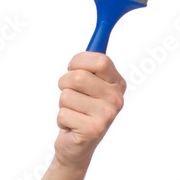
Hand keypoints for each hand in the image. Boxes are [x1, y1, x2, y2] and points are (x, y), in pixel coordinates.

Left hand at [54, 52, 125, 171]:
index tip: (73, 68)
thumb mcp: (88, 84)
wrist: (76, 146)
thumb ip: (91, 62)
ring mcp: (107, 115)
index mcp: (117, 83)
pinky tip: (72, 126)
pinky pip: (62, 113)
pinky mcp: (93, 129)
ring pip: (66, 95)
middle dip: (64, 84)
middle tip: (70, 96)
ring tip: (73, 113)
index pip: (100, 59)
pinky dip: (61, 119)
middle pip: (78, 76)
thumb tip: (100, 33)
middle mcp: (116, 98)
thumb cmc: (79, 109)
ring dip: (62, 104)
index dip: (79, 61)